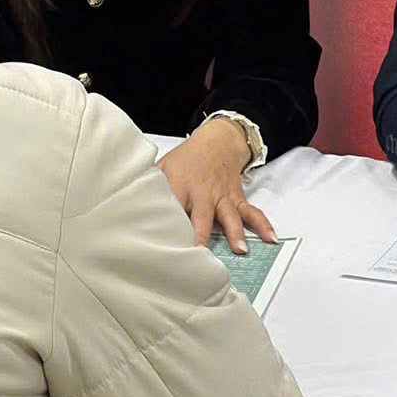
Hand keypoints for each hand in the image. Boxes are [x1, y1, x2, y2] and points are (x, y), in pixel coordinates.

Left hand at [158, 118, 276, 252]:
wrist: (217, 142)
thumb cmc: (185, 161)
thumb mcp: (162, 168)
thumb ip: (147, 188)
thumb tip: (126, 208)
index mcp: (179, 185)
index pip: (172, 207)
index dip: (168, 225)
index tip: (163, 245)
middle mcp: (203, 192)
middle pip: (202, 215)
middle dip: (201, 235)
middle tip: (200, 255)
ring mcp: (222, 196)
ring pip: (230, 215)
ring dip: (235, 232)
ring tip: (240, 250)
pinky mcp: (237, 199)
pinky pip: (252, 212)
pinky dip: (263, 224)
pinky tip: (271, 238)